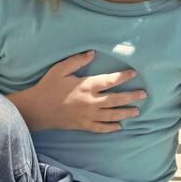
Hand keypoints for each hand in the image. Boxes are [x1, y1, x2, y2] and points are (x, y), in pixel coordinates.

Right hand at [7, 50, 145, 132]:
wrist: (37, 109)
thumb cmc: (48, 87)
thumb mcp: (60, 69)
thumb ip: (76, 61)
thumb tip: (92, 53)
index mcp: (86, 86)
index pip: (109, 81)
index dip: (123, 76)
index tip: (134, 73)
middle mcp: (90, 102)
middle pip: (116, 99)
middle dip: (131, 96)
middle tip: (143, 94)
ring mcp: (87, 115)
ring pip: (111, 115)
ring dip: (125, 112)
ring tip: (136, 111)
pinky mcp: (83, 125)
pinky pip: (100, 128)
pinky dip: (110, 128)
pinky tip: (119, 126)